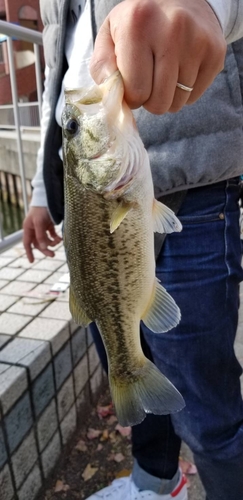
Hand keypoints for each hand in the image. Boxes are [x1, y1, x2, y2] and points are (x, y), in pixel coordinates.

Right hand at [23, 207, 61, 262]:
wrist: (49, 198)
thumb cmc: (41, 209)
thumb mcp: (40, 223)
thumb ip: (41, 235)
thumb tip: (42, 247)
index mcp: (28, 228)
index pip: (27, 243)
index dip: (29, 252)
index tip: (32, 261)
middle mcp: (34, 229)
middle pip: (38, 243)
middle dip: (45, 249)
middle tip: (53, 254)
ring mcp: (42, 227)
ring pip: (46, 240)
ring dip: (52, 243)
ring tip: (58, 241)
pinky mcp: (49, 225)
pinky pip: (52, 234)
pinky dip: (56, 237)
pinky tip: (61, 239)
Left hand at [90, 0, 225, 113]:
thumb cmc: (139, 23)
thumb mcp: (110, 35)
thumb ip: (102, 66)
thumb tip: (112, 97)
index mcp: (138, 26)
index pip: (137, 92)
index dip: (131, 96)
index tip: (131, 83)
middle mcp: (172, 31)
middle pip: (159, 102)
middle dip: (149, 100)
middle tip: (148, 81)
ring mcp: (197, 42)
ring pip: (178, 103)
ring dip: (167, 97)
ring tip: (163, 74)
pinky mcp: (215, 53)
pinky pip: (194, 97)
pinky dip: (184, 92)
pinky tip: (180, 70)